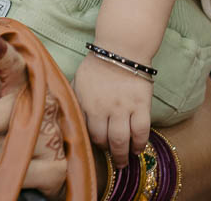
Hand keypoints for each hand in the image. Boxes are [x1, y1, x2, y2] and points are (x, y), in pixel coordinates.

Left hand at [73, 52, 152, 169]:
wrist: (121, 48)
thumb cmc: (97, 65)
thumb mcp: (78, 81)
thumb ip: (75, 99)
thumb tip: (68, 115)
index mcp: (86, 103)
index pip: (87, 132)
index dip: (92, 143)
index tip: (97, 148)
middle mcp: (103, 108)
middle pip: (104, 140)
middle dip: (108, 153)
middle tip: (113, 161)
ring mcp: (123, 107)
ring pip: (122, 140)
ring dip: (123, 155)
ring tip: (124, 161)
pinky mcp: (141, 104)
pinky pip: (141, 130)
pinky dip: (140, 143)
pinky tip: (138, 149)